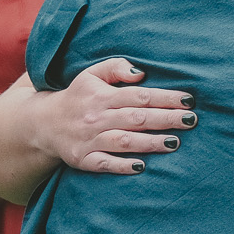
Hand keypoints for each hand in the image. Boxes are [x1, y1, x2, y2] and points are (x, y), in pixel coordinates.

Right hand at [55, 57, 195, 174]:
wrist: (43, 123)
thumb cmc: (78, 97)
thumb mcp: (92, 74)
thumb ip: (116, 68)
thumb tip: (141, 73)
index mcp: (102, 96)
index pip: (139, 96)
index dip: (165, 98)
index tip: (188, 101)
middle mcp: (97, 117)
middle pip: (136, 118)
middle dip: (165, 119)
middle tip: (190, 121)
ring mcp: (90, 139)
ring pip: (123, 141)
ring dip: (149, 143)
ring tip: (174, 143)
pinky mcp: (83, 159)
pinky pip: (104, 163)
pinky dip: (122, 165)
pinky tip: (142, 166)